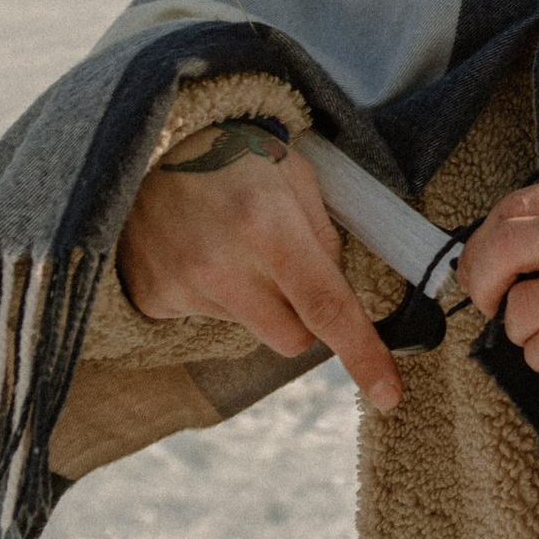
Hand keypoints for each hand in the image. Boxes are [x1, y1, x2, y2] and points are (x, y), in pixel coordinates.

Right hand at [117, 124, 402, 411]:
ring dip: (257, 303)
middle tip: (283, 263)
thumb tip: (340, 300)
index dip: (362, 353)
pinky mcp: (153, 297)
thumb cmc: (237, 156)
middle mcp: (223, 262)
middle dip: (302, 314)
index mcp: (270, 224)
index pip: (327, 306)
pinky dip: (216, 296)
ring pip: (253, 332)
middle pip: (293, 338)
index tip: (389, 395)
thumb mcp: (296, 177)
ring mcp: (183, 284)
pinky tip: (201, 251)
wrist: (149, 143)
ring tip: (234, 247)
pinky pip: (209, 321)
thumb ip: (325, 239)